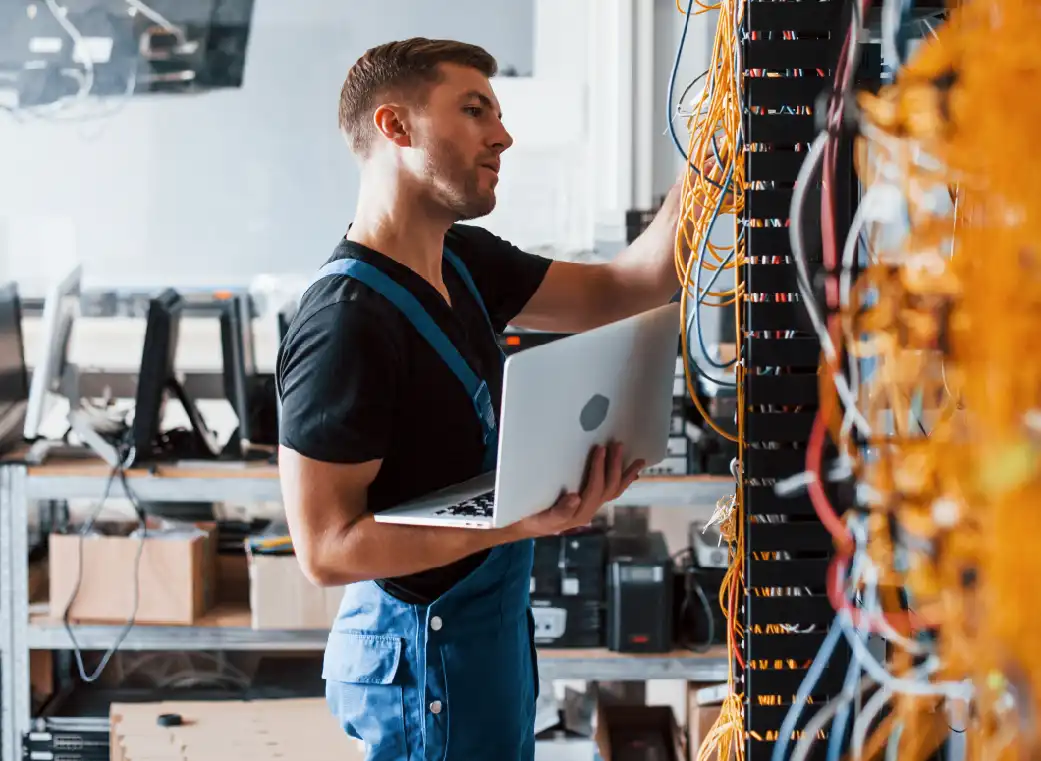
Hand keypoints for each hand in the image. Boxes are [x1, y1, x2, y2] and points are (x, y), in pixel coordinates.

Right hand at [514, 442, 644, 538]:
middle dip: (616, 466)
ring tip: (638, 461)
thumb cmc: (532, 519)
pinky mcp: (589, 501)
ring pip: (614, 490)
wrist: (527, 526)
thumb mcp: (542, 518)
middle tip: (618, 444)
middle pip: (610, 488)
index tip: (600, 449)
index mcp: (580, 512)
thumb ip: (559, 511)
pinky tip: (629, 473)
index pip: (595, 488)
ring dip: (626, 474)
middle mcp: (590, 509)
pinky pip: (611, 491)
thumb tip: (575, 497)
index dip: (599, 468)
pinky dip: (622, 481)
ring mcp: (591, 505)